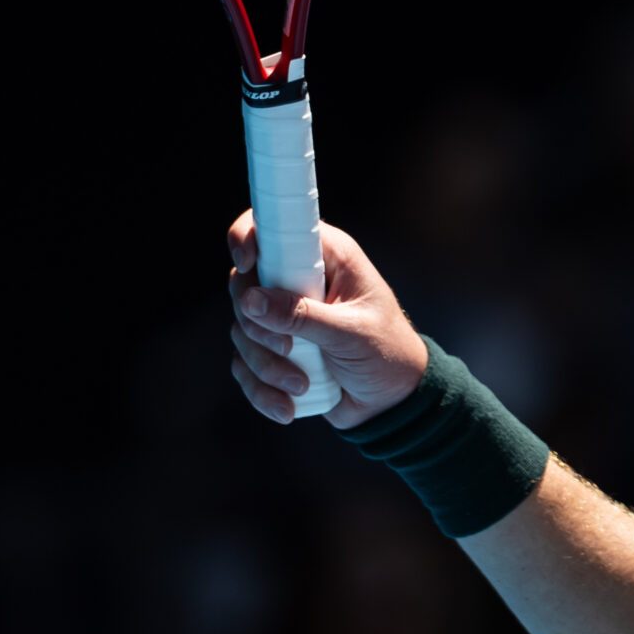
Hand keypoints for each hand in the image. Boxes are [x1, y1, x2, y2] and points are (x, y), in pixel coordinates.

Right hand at [226, 211, 429, 429]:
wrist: (391, 401)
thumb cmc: (386, 353)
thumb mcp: (350, 333)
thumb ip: (302, 316)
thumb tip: (251, 299)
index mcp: (326, 257)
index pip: (273, 227)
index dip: (248, 238)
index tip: (246, 264)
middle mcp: (299, 279)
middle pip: (244, 283)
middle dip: (256, 322)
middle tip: (287, 347)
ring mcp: (282, 315)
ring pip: (242, 328)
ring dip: (264, 363)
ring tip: (301, 385)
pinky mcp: (273, 348)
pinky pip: (244, 363)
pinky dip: (260, 388)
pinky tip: (287, 406)